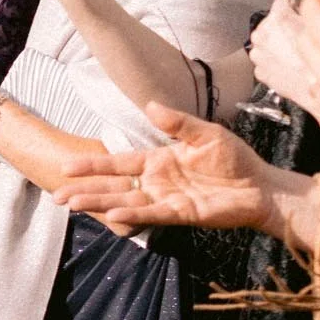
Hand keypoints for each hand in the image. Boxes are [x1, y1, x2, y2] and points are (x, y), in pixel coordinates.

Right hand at [53, 102, 304, 237]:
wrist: (262, 186)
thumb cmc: (235, 159)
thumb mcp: (205, 133)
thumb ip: (176, 122)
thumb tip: (148, 105)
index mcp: (159, 160)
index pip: (119, 163)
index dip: (93, 165)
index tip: (67, 166)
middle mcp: (156, 181)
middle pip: (113, 186)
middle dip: (85, 190)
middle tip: (57, 194)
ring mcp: (165, 199)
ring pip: (124, 201)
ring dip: (99, 203)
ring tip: (73, 204)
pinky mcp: (180, 214)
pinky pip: (150, 214)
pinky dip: (131, 214)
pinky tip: (113, 213)